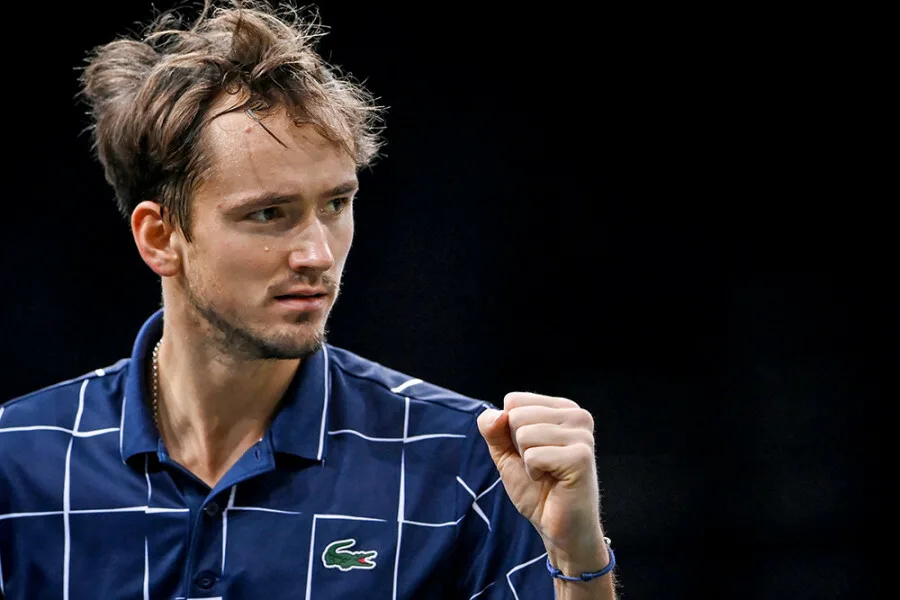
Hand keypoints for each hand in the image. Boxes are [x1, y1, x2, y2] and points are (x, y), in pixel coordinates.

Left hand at [477, 392, 604, 566]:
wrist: (559, 528)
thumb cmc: (537, 489)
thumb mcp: (506, 454)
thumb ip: (494, 429)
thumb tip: (496, 414)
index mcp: (562, 408)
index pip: (513, 401)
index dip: (510, 432)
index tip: (531, 452)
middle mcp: (577, 415)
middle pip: (516, 416)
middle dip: (518, 447)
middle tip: (540, 466)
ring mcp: (582, 435)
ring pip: (524, 435)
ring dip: (527, 462)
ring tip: (547, 473)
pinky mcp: (581, 456)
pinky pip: (533, 455)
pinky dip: (534, 473)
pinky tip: (553, 481)